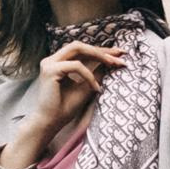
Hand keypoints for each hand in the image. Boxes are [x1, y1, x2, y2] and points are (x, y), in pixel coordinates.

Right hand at [0, 39, 126, 168]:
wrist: (50, 123)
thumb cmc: (65, 108)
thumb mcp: (86, 87)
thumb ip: (95, 73)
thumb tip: (110, 61)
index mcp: (59, 63)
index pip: (82, 51)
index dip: (101, 51)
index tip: (119, 53)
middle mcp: (53, 60)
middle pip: (80, 46)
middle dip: (101, 50)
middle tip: (119, 55)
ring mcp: (50, 63)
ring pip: (77, 49)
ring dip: (97, 55)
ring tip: (112, 64)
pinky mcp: (50, 71)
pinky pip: (76, 65)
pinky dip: (88, 75)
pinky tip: (95, 87)